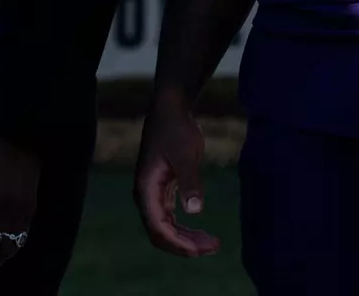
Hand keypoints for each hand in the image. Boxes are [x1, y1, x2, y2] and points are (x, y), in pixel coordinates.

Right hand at [133, 92, 219, 256]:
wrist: (171, 108)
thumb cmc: (176, 128)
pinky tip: (201, 231)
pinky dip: (184, 228)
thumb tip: (195, 211)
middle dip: (184, 245)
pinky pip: (170, 218)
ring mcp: (153, 192)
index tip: (201, 249)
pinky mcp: (162, 189)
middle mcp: (145, 195)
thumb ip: (190, 182)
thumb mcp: (186, 154)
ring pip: (165, 228)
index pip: (158, 227)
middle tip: (213, 247)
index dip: (178, 243)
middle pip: (160, 233)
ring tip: (212, 243)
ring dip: (186, 239)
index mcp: (146, 189)